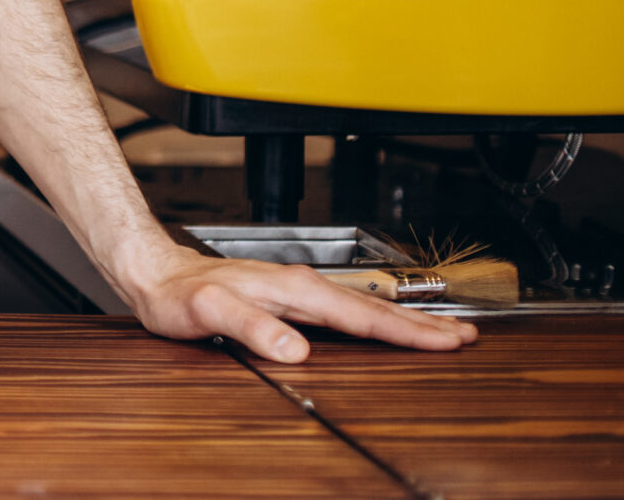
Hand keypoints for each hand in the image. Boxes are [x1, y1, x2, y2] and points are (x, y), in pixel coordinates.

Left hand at [117, 240, 478, 362]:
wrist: (155, 274)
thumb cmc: (178, 294)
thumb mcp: (209, 312)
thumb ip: (250, 327)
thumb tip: (296, 349)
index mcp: (293, 290)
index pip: (361, 315)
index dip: (406, 332)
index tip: (446, 342)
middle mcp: (300, 285)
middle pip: (373, 307)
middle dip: (422, 324)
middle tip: (467, 337)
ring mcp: (296, 289)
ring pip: (363, 305)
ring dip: (405, 320)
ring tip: (444, 332)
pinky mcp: (289, 297)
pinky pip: (345, 308)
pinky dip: (375, 317)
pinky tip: (384, 327)